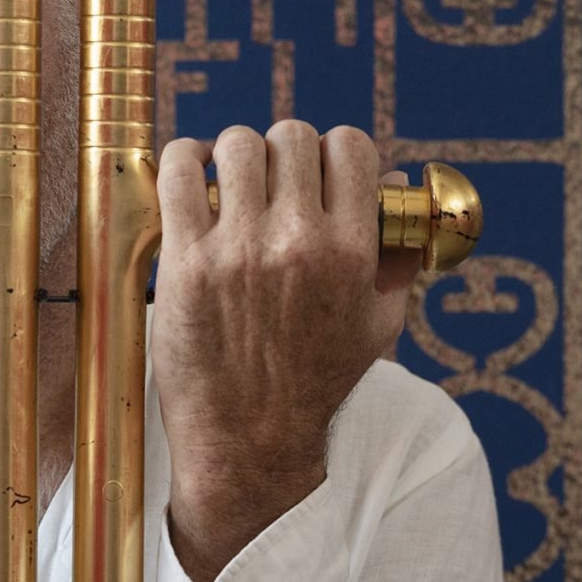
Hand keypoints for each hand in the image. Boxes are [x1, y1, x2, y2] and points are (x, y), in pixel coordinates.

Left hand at [152, 121, 420, 581]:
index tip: (315, 174)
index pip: (350, 147)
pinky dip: (185, 160)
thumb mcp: (378, 325)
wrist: (250, 444)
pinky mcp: (186, 263)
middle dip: (282, 153)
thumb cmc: (315, 385)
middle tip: (268, 182)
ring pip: (237, 145)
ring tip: (228, 181)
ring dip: (233, 155)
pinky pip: (181, 172)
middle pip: (292, 137)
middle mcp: (298, 243)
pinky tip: (192, 178)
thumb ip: (395, 254)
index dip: (332, 153)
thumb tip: (400, 186)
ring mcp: (238, 251)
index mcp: (352, 252)